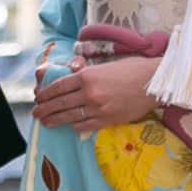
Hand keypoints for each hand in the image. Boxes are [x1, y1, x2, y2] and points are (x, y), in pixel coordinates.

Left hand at [33, 26, 167, 135]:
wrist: (155, 83)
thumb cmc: (132, 69)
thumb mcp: (105, 64)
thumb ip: (86, 71)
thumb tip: (71, 72)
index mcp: (87, 75)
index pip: (59, 86)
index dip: (46, 93)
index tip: (38, 97)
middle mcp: (90, 93)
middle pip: (60, 103)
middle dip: (45, 108)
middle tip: (36, 112)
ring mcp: (98, 108)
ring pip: (69, 116)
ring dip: (55, 120)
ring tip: (46, 122)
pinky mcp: (108, 120)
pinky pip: (85, 125)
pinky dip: (75, 126)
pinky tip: (69, 126)